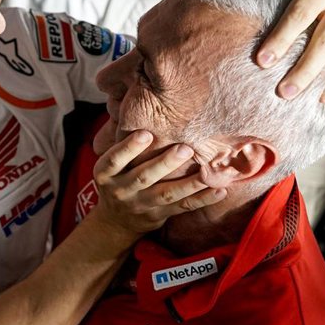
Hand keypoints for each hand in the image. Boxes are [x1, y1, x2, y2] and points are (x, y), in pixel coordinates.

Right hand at [90, 131, 225, 233]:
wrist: (116, 220)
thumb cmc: (118, 177)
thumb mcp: (111, 163)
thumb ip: (125, 142)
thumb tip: (146, 104)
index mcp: (105, 173)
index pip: (115, 159)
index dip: (129, 148)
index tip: (145, 133)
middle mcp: (121, 190)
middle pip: (143, 177)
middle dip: (164, 163)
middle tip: (185, 148)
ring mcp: (140, 205)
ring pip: (166, 194)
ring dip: (188, 183)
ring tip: (206, 171)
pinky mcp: (158, 215)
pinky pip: (182, 207)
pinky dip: (202, 199)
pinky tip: (219, 190)